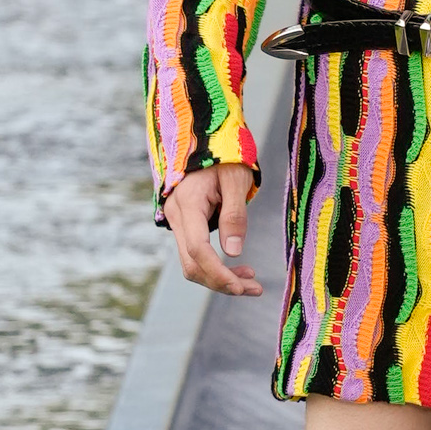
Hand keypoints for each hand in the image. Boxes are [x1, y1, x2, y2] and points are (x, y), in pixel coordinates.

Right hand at [163, 163, 262, 296]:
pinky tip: (238, 269)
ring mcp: (176, 222)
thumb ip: (235, 215)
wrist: (205, 140)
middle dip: (222, 282)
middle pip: (192, 264)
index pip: (198, 249)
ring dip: (219, 279)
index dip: (218, 272)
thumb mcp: (236, 180)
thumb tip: (233, 251)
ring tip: (251, 284)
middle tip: (254, 289)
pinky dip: (215, 267)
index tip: (241, 286)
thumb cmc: (224, 156)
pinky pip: (195, 254)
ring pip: (192, 264)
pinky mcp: (184, 226)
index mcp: (188, 204)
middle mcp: (176, 216)